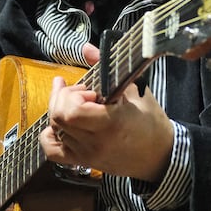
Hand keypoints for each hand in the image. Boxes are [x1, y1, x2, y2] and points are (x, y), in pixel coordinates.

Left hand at [40, 76, 173, 182]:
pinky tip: (60, 125)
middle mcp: (95, 142)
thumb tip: (86, 48)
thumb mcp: (135, 89)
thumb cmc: (150, 121)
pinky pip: (53, 151)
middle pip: (58, 117)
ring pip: (55, 129)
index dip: (73, 95)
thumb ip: (107, 66)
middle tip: (82, 93)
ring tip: (77, 104)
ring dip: (60, 111)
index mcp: (110, 124)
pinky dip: (50, 135)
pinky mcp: (84, 162)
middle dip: (64, 98)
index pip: (71, 111)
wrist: (160, 155)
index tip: (89, 91)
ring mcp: (87, 154)